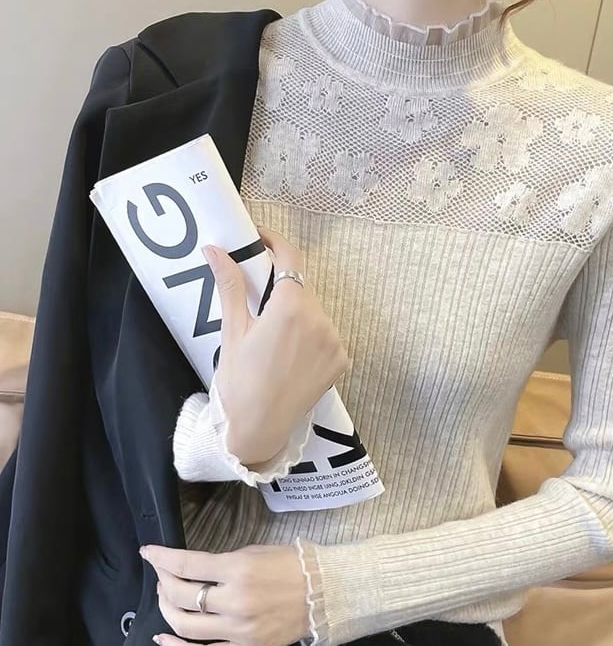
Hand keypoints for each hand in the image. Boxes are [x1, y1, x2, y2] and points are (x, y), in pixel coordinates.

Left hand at [141, 542, 309, 645]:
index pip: (188, 564)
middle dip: (164, 582)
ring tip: (166, 598)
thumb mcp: (255, 551)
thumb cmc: (291, 565)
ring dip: (167, 610)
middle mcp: (235, 601)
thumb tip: (192, 568)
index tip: (149, 552)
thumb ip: (222, 562)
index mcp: (239, 569)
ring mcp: (238, 629)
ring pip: (185, 627)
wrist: (322, 591)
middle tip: (162, 573)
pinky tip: (164, 637)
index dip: (162, 558)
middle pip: (181, 596)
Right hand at [203, 225, 348, 464]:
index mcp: (291, 308)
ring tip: (271, 333)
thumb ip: (230, 286)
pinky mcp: (341, 359)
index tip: (260, 238)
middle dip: (280, 284)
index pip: (290, 258)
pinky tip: (289, 351)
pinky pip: (325, 332)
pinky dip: (309, 333)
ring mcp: (335, 340)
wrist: (259, 430)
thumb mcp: (232, 332)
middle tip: (256, 295)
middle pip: (300, 286)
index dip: (275, 242)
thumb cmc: (239, 382)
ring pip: (314, 309)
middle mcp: (320, 319)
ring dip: (295, 310)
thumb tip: (214, 250)